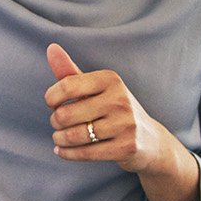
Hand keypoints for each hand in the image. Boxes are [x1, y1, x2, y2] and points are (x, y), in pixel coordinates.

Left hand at [44, 44, 179, 176]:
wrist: (149, 139)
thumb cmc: (114, 109)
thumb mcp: (95, 88)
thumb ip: (70, 72)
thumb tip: (51, 47)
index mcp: (110, 79)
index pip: (67, 85)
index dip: (51, 97)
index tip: (52, 103)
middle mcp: (120, 99)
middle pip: (67, 113)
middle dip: (55, 121)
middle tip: (58, 123)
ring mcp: (125, 124)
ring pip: (75, 135)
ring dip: (60, 138)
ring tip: (59, 137)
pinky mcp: (126, 148)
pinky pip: (85, 153)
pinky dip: (67, 153)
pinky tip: (61, 150)